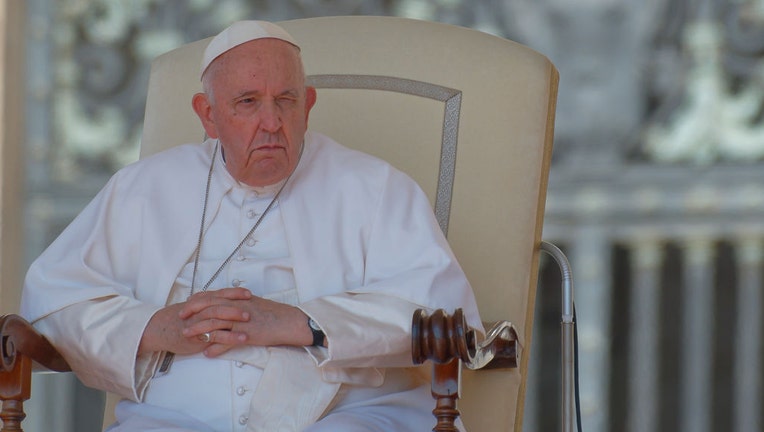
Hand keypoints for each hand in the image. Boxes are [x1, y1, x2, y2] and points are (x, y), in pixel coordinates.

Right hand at [138, 288, 251, 354]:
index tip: (248, 293)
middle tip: (252, 307)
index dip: (234, 293)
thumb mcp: (193, 308)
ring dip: (236, 321)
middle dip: (237, 306)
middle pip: (220, 304)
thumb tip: (225, 301)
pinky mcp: (198, 337)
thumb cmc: (178, 319)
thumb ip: (207, 304)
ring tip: (250, 323)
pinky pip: (216, 337)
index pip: (220, 294)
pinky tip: (242, 339)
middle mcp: (200, 310)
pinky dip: (230, 338)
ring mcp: (199, 324)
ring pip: (219, 319)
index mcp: (201, 302)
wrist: (158, 330)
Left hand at [179, 291, 312, 356]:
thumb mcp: (254, 303)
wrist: (289, 322)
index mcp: (239, 299)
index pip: (214, 296)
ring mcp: (242, 321)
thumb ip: (239, 303)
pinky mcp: (247, 334)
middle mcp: (238, 307)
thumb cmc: (273, 313)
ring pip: (215, 323)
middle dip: (193, 312)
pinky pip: (228, 341)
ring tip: (187, 336)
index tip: (187, 304)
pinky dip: (216, 347)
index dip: (198, 300)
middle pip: (210, 306)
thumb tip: (227, 304)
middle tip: (181, 318)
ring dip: (199, 330)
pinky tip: (207, 353)